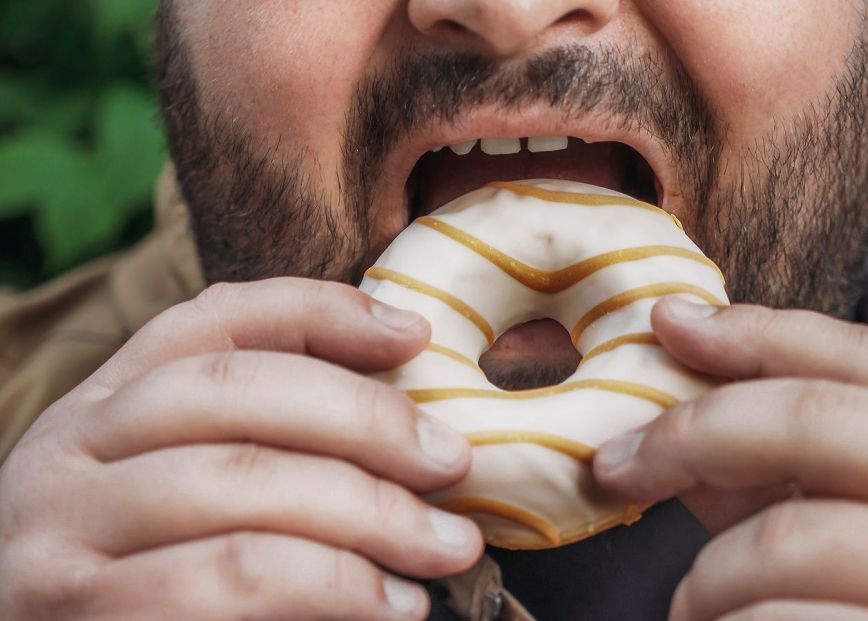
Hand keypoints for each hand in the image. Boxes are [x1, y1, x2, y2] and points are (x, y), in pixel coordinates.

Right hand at [0, 278, 482, 620]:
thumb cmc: (159, 574)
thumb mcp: (193, 488)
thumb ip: (268, 442)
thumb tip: (407, 410)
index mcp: (105, 403)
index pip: (216, 320)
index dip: (322, 312)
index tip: (415, 334)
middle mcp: (71, 451)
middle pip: (238, 391)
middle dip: (368, 420)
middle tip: (454, 461)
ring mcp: (64, 534)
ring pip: (246, 484)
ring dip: (372, 513)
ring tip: (445, 546)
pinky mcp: (87, 616)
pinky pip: (237, 578)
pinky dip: (335, 585)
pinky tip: (390, 601)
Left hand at [594, 298, 867, 620]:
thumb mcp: (839, 528)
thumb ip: (774, 474)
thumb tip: (675, 417)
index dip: (761, 332)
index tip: (670, 322)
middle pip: (822, 421)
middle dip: (694, 433)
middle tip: (615, 465)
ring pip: (793, 537)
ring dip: (706, 576)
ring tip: (690, 609)